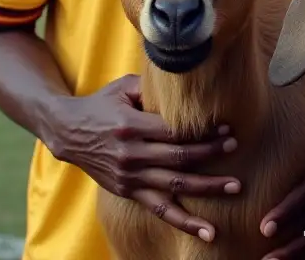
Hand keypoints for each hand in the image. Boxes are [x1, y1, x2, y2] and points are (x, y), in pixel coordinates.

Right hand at [45, 74, 239, 242]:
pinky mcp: (128, 191)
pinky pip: (160, 210)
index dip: (201, 132)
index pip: (173, 132)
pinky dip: (185, 221)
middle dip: (210, 154)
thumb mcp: (123, 86)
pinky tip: (207, 231)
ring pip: (174, 186)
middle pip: (178, 157)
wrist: (68, 132)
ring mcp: (130, 177)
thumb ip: (152, 86)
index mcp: (130, 126)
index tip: (226, 128)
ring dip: (206, 187)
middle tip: (236, 147)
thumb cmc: (102, 103)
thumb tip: (185, 74)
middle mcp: (131, 154)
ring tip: (234, 187)